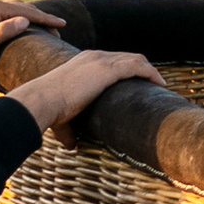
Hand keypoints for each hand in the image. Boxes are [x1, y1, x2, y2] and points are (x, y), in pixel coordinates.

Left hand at [0, 0, 65, 84]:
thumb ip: (2, 32)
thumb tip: (24, 20)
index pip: (25, 11)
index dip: (45, 18)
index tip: (61, 24)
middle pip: (24, 8)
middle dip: (43, 18)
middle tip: (60, 29)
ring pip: (20, 10)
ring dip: (36, 17)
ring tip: (51, 28)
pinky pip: (13, 14)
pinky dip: (27, 19)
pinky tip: (34, 26)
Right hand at [13, 48, 164, 139]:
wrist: (43, 99)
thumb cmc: (49, 109)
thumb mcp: (62, 115)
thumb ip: (69, 131)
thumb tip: (72, 146)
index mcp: (83, 61)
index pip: (112, 60)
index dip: (127, 69)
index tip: (137, 82)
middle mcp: (94, 56)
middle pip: (126, 57)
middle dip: (142, 69)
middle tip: (153, 84)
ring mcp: (101, 60)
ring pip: (135, 59)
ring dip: (150, 71)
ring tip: (160, 85)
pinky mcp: (108, 69)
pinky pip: (137, 66)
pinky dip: (151, 73)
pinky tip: (160, 84)